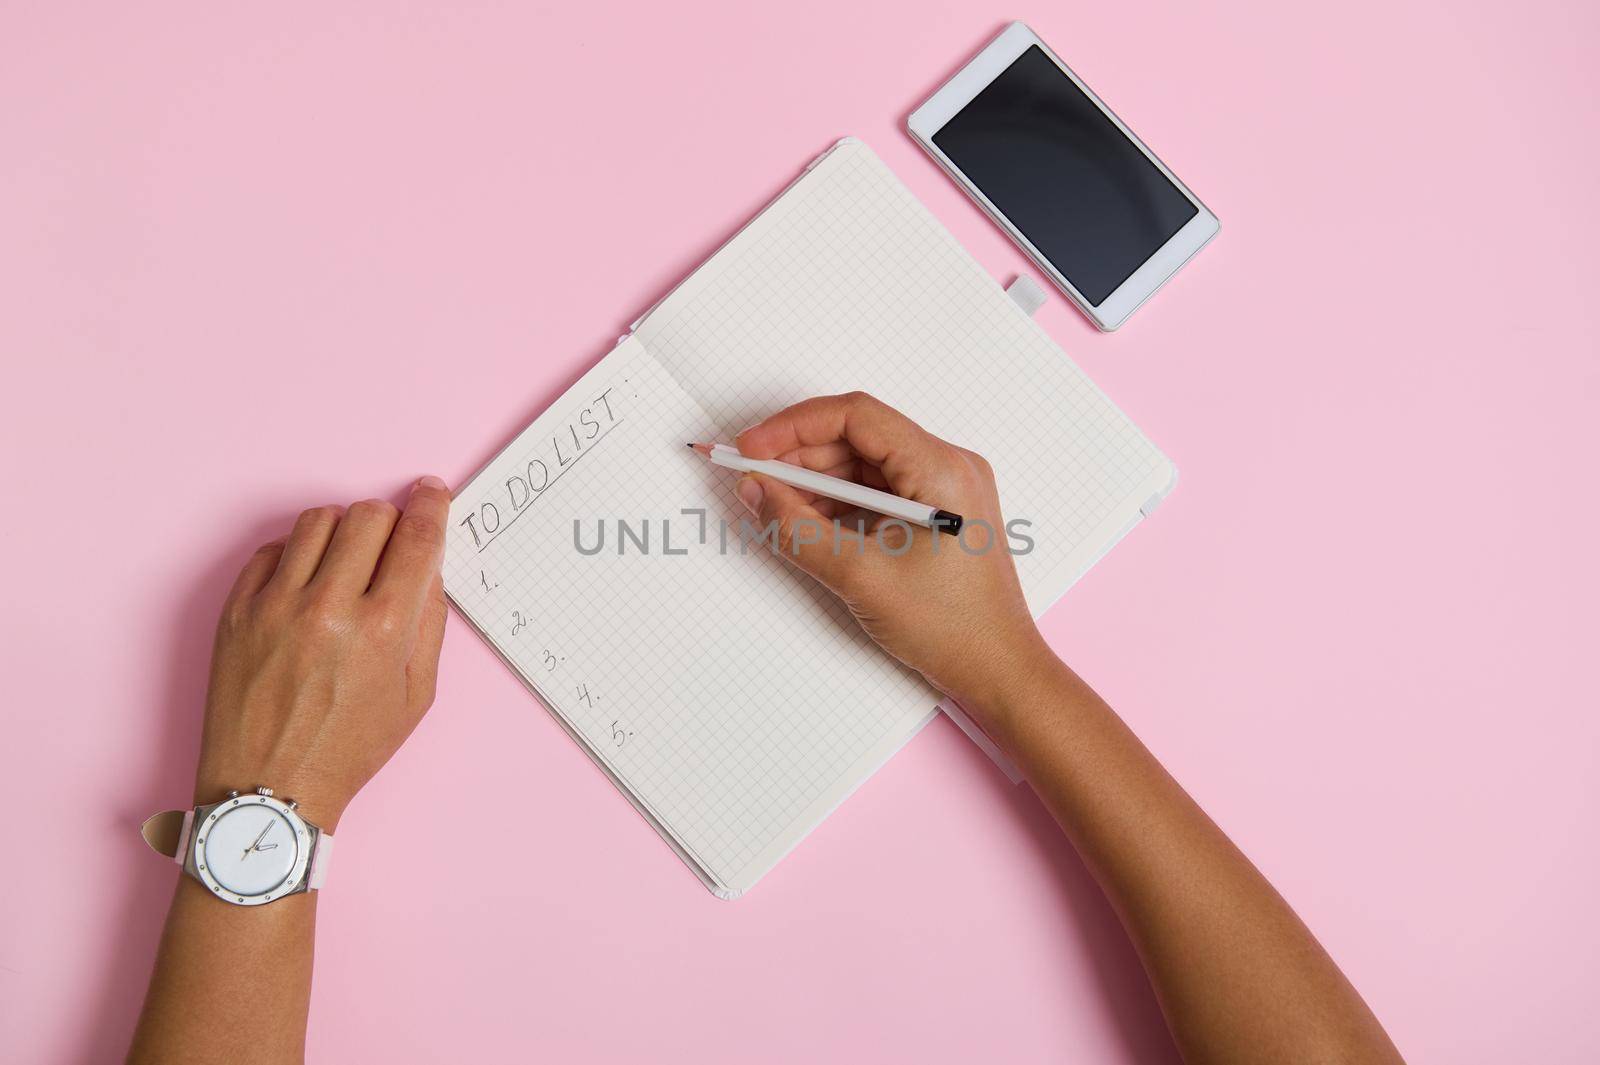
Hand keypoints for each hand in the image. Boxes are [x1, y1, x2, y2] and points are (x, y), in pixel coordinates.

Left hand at [192, 477, 451, 830]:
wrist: (269, 790)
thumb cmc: (348, 749)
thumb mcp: (416, 695)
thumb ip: (429, 622)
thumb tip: (429, 565)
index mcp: (383, 629)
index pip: (416, 536)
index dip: (431, 505)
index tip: (432, 492)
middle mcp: (329, 607)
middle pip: (369, 515)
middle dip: (390, 519)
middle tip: (391, 542)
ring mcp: (276, 605)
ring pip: (318, 521)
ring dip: (343, 532)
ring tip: (345, 563)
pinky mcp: (236, 611)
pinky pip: (272, 550)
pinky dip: (296, 556)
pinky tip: (306, 584)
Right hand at [733, 393, 1047, 715]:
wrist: (997, 670)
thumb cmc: (951, 628)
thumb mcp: (860, 576)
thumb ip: (797, 529)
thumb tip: (755, 490)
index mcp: (941, 469)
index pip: (856, 416)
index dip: (793, 426)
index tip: (752, 447)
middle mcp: (948, 467)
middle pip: (857, 436)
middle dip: (799, 455)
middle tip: (753, 479)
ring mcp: (944, 489)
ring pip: (864, 463)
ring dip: (815, 480)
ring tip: (775, 507)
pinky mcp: (936, 511)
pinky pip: (878, 489)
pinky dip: (839, 501)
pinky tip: (808, 522)